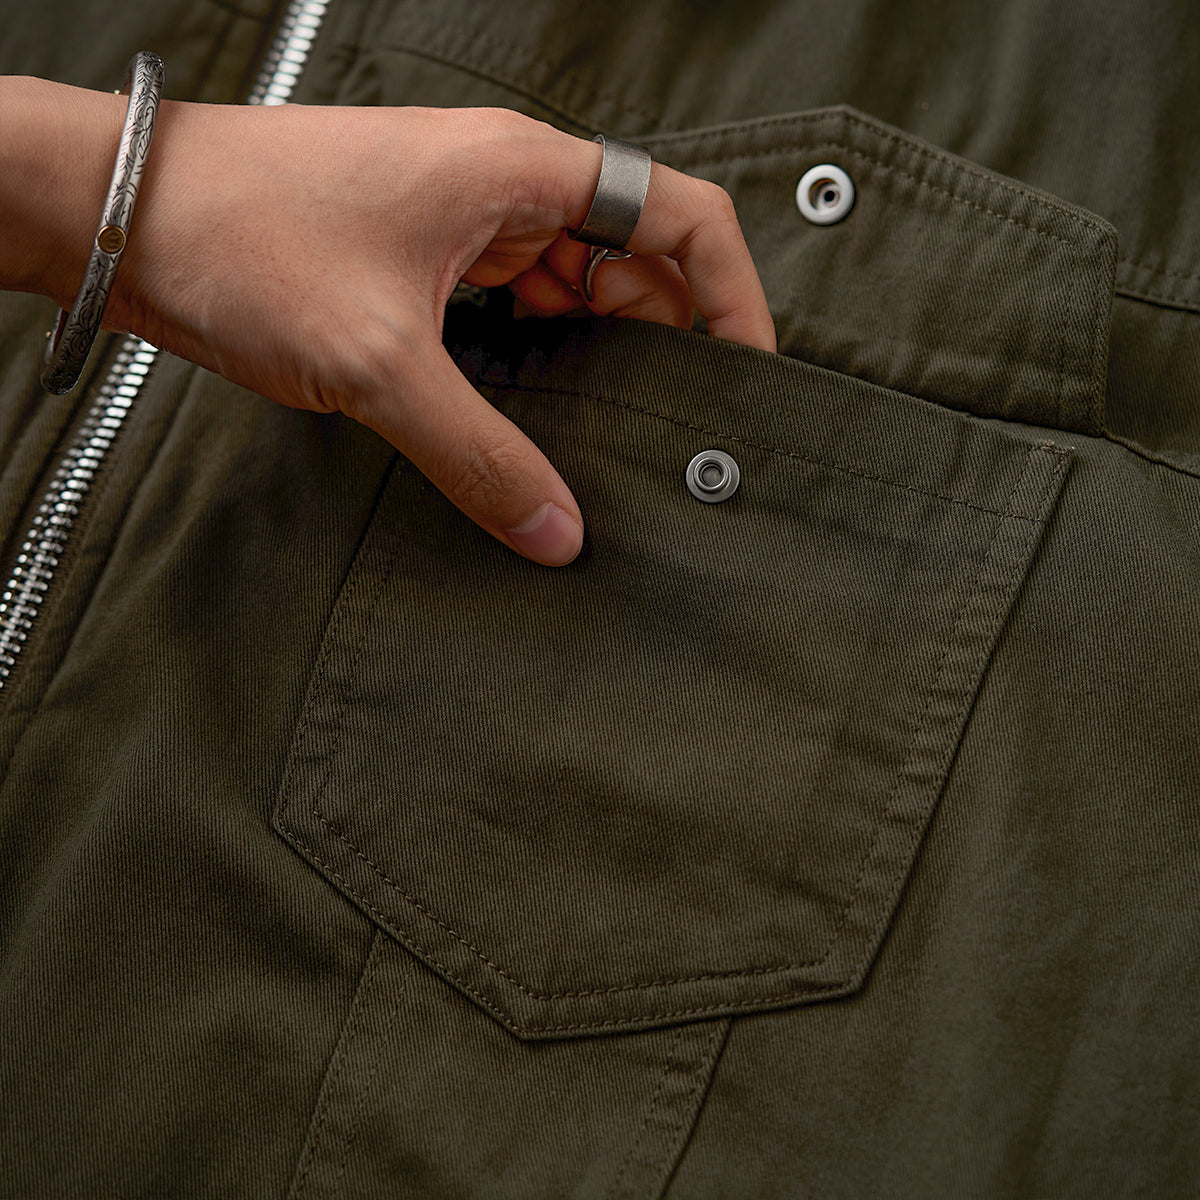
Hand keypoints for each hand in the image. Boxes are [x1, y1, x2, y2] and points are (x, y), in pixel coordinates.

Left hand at [5, 86, 776, 564]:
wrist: (130, 222)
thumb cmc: (242, 238)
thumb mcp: (380, 361)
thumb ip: (479, 455)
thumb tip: (558, 532)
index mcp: (521, 171)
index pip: (680, 213)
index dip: (732, 295)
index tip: (746, 375)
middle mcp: (507, 191)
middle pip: (638, 263)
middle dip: (668, 346)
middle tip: (677, 436)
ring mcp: (467, 229)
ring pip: (576, 297)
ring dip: (599, 365)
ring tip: (614, 445)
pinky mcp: (430, 268)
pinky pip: (518, 317)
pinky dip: (539, 368)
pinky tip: (539, 425)